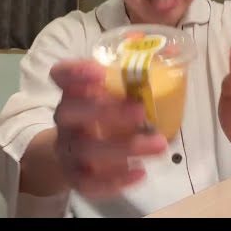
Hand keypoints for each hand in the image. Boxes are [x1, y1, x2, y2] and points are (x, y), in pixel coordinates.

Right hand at [50, 60, 166, 197]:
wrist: (69, 156)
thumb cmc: (98, 115)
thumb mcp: (110, 94)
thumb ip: (132, 74)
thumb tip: (168, 48)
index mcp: (73, 91)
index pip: (61, 75)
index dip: (75, 72)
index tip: (100, 71)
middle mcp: (65, 118)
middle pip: (71, 111)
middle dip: (105, 111)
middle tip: (141, 110)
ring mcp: (68, 148)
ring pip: (87, 149)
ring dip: (125, 146)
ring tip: (160, 144)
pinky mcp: (75, 176)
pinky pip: (89, 182)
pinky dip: (115, 180)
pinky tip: (141, 173)